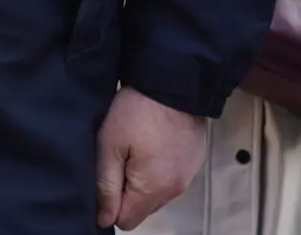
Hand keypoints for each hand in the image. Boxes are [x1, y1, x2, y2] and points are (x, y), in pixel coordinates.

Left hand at [94, 86, 204, 229]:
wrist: (173, 80)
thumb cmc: (137, 111)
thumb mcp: (110, 145)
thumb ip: (106, 187)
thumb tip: (104, 219)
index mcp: (153, 189)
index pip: (127, 221)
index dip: (111, 205)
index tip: (107, 178)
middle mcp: (175, 190)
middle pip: (143, 208)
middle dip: (128, 190)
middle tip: (121, 157)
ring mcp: (188, 175)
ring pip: (157, 192)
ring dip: (145, 178)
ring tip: (138, 146)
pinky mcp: (195, 160)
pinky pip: (171, 176)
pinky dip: (161, 166)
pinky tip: (154, 142)